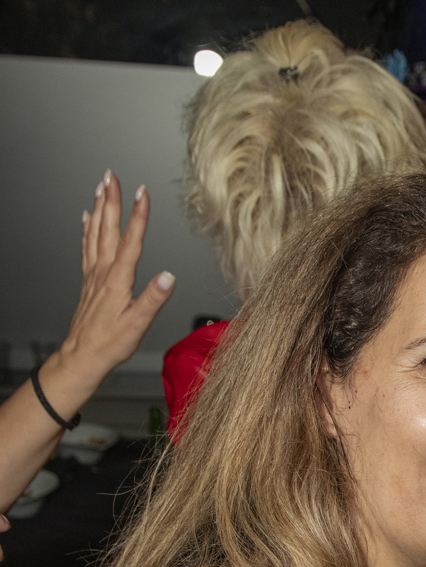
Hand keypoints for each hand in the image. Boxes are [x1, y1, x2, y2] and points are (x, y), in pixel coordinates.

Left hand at [44, 172, 175, 406]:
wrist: (82, 356)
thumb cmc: (110, 343)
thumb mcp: (137, 324)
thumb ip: (153, 299)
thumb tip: (168, 276)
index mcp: (118, 279)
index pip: (131, 241)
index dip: (138, 215)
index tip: (143, 192)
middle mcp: (103, 272)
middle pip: (108, 228)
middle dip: (111, 200)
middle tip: (112, 176)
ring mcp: (93, 275)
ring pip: (95, 233)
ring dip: (99, 209)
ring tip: (101, 188)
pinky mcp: (88, 282)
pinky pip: (86, 247)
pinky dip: (87, 229)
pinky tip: (87, 218)